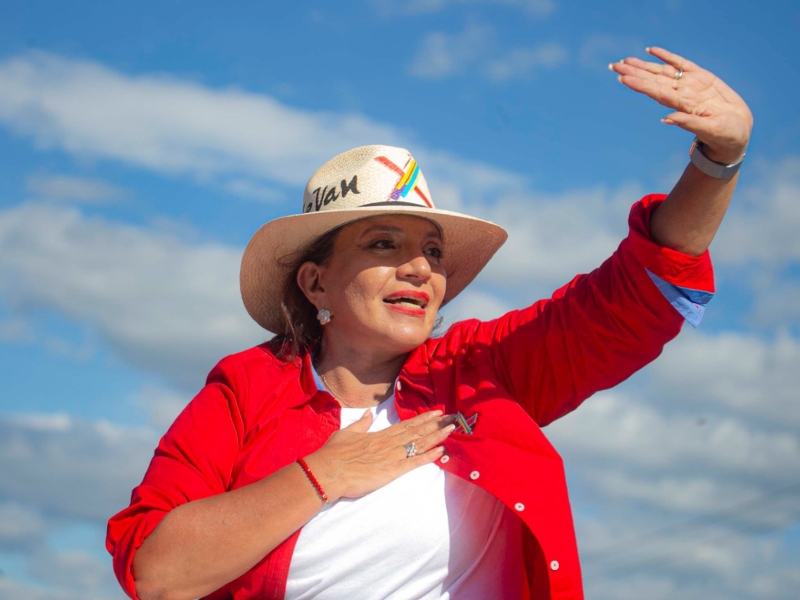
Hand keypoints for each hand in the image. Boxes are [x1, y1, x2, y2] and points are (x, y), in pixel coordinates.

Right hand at [304, 410, 455, 502]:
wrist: (328, 471)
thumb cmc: (334, 454)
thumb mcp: (347, 433)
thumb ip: (361, 423)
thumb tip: (369, 414)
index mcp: (380, 434)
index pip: (407, 425)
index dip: (423, 419)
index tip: (437, 413)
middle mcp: (389, 442)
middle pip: (418, 431)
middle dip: (437, 424)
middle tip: (454, 418)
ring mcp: (392, 456)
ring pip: (420, 444)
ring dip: (437, 436)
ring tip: (453, 430)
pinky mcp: (392, 470)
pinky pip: (414, 462)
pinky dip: (429, 456)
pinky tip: (442, 452)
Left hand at [609, 47, 752, 163]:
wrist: (737, 132)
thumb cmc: (724, 135)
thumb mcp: (709, 130)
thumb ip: (689, 123)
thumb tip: (666, 119)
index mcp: (682, 105)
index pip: (656, 92)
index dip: (640, 84)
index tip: (622, 78)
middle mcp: (682, 93)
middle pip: (653, 80)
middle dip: (634, 73)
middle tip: (614, 65)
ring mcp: (691, 85)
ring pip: (663, 71)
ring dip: (644, 65)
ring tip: (626, 60)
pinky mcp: (702, 77)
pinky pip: (681, 63)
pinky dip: (667, 56)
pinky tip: (651, 51)